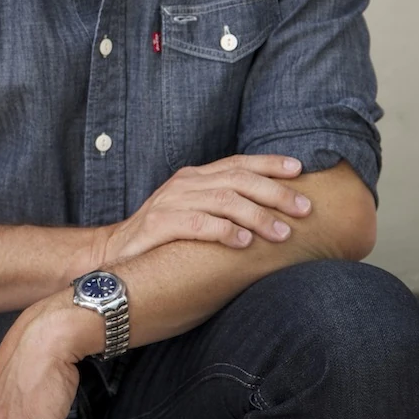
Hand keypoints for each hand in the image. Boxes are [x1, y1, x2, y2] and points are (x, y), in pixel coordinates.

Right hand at [98, 153, 312, 265]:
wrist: (113, 256)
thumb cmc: (163, 240)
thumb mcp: (194, 216)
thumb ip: (223, 209)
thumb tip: (271, 214)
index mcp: (195, 177)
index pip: (237, 162)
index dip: (269, 163)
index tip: (299, 169)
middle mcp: (185, 183)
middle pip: (237, 179)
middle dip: (275, 193)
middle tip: (304, 209)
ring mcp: (171, 202)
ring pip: (223, 200)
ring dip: (257, 215)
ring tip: (282, 233)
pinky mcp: (159, 225)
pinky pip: (198, 224)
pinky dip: (224, 232)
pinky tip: (244, 243)